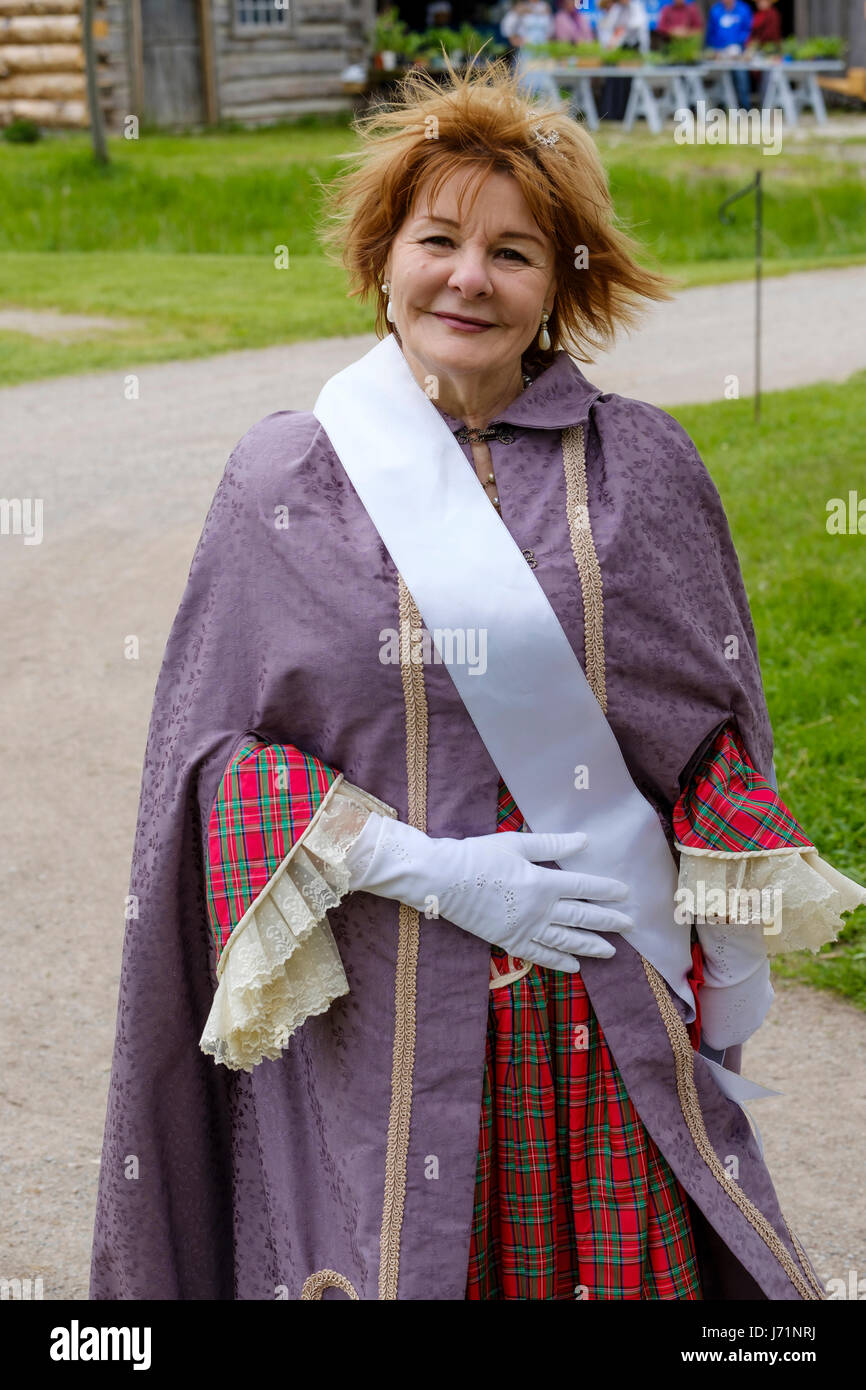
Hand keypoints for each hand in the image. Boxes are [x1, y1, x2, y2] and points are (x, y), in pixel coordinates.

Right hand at [344, 812, 632, 971]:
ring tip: (611, 951)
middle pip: (580, 916)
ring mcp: (524, 929)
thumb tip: (584, 840)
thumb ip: (552, 845)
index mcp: (542, 882)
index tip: (625, 893)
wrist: (442, 880)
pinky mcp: (509, 941)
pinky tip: (575, 966)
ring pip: (565, 940)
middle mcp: (539, 910)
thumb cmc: (477, 856)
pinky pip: (540, 955)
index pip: (583, 887)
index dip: (606, 890)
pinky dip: (559, 962)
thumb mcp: (516, 844)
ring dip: (590, 945)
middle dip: (607, 921)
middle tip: (629, 925)